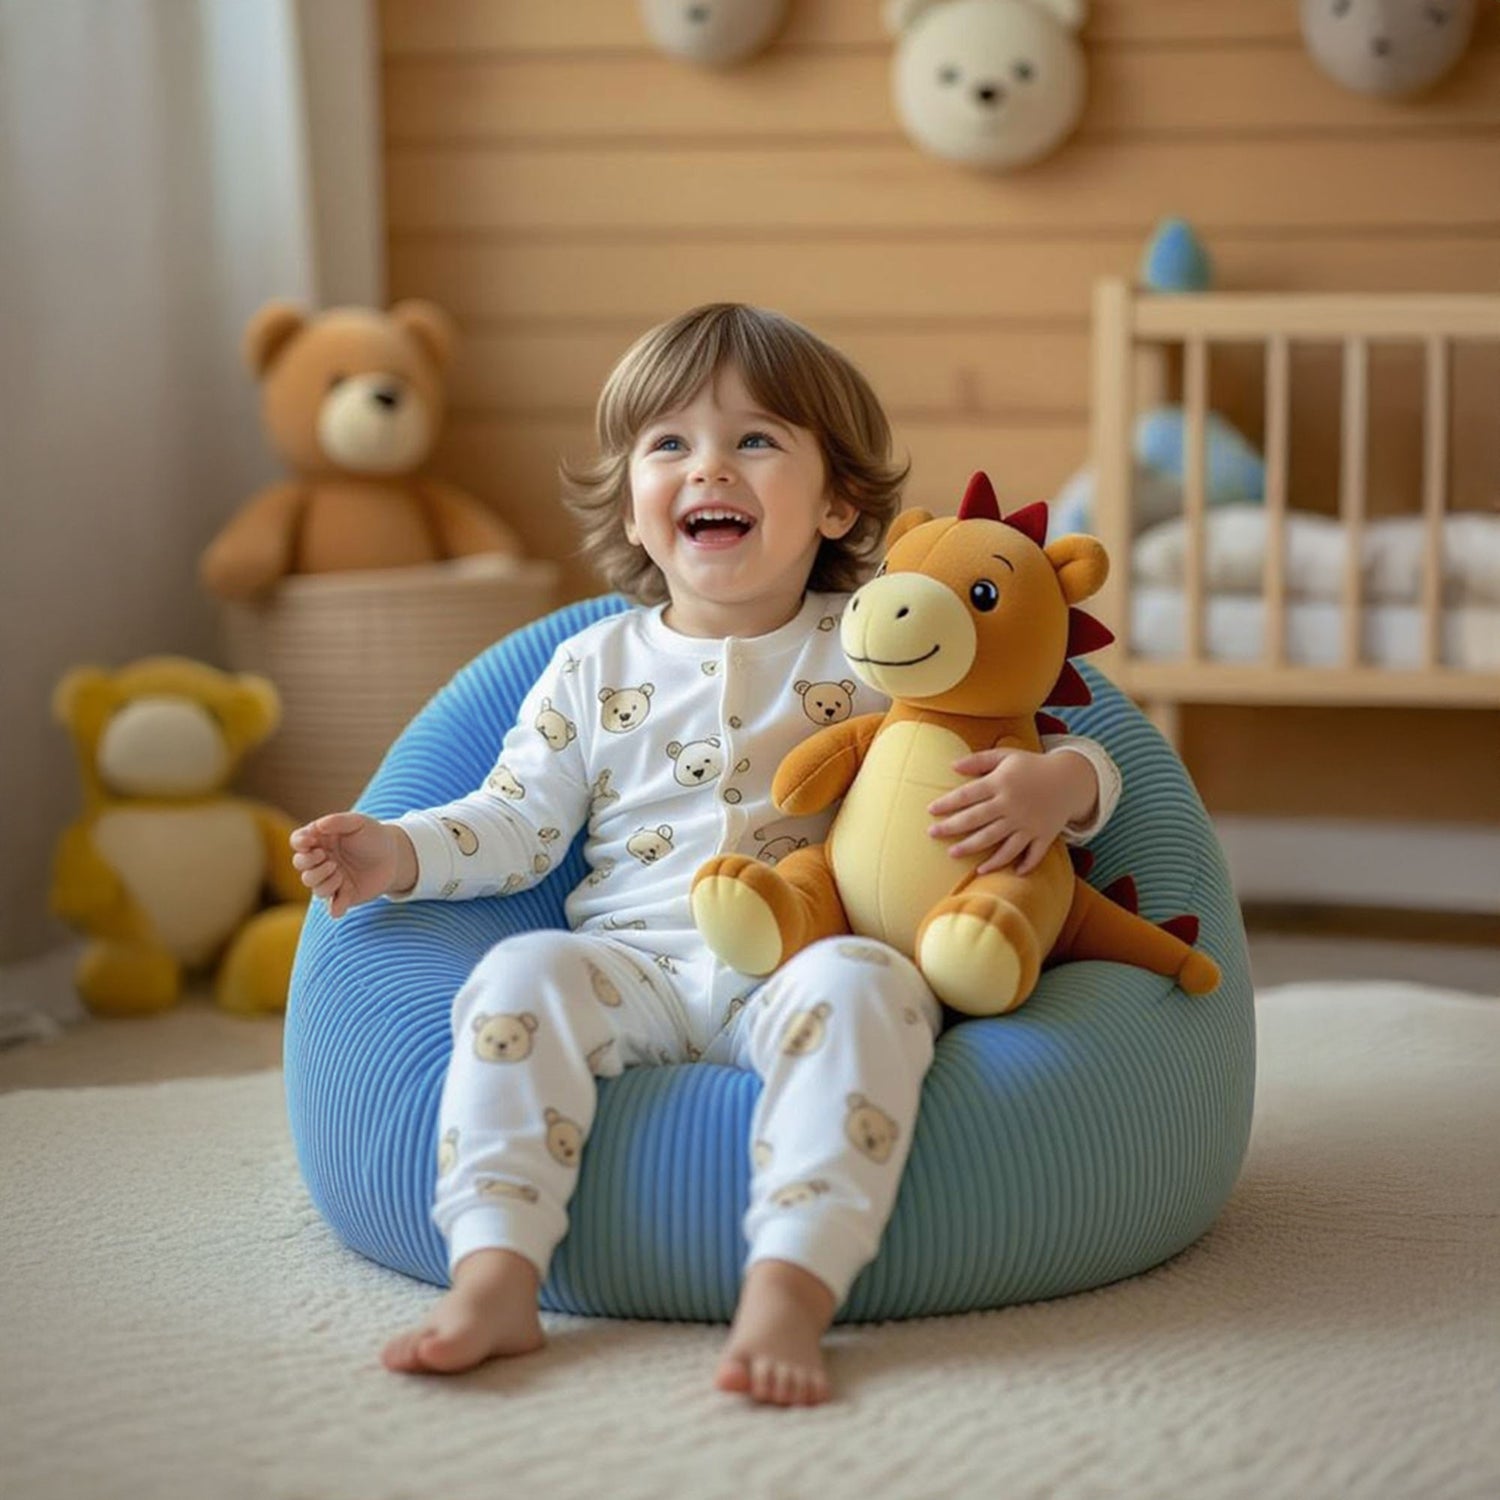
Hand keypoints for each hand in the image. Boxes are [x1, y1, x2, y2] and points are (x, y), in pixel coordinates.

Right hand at [289, 813, 411, 917]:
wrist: (395, 857)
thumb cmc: (374, 836)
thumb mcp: (358, 823)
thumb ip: (338, 821)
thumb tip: (318, 826)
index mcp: (321, 840)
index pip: (298, 841)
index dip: (300, 842)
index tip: (311, 841)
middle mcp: (321, 860)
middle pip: (300, 864)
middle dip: (309, 863)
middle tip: (329, 859)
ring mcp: (330, 879)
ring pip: (313, 885)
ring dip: (324, 880)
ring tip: (341, 873)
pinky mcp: (344, 895)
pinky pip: (332, 906)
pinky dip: (334, 907)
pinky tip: (340, 906)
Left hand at [927, 747, 1097, 875]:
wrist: (1070, 778)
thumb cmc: (1032, 765)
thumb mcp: (1006, 755)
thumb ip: (979, 760)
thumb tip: (952, 765)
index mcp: (1002, 784)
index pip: (968, 795)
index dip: (947, 803)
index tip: (930, 811)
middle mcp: (1013, 805)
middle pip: (977, 820)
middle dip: (952, 828)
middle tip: (932, 834)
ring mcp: (1028, 823)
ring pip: (998, 841)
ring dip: (975, 850)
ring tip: (954, 854)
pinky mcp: (1043, 836)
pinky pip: (1032, 855)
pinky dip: (1021, 865)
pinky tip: (1005, 872)